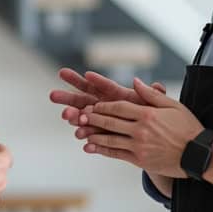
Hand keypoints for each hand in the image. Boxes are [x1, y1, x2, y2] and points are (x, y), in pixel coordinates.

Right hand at [49, 68, 165, 137]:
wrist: (151, 137)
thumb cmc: (152, 117)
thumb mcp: (157, 105)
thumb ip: (155, 95)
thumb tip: (159, 85)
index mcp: (116, 95)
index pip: (104, 86)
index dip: (96, 81)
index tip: (86, 74)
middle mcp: (103, 104)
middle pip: (84, 98)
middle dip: (68, 96)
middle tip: (53, 94)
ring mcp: (99, 119)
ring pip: (82, 116)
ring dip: (73, 116)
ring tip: (65, 116)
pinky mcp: (99, 133)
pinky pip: (89, 133)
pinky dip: (84, 134)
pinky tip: (79, 136)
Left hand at [79, 78, 201, 177]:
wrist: (198, 154)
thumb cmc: (187, 127)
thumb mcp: (173, 105)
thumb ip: (151, 94)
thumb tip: (135, 81)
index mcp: (148, 114)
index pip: (119, 107)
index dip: (104, 105)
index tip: (93, 104)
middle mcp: (141, 129)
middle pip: (111, 121)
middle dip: (93, 117)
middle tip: (80, 115)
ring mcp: (139, 146)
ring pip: (110, 139)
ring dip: (93, 134)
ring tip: (80, 131)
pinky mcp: (140, 160)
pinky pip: (116, 153)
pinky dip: (102, 150)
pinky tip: (91, 147)